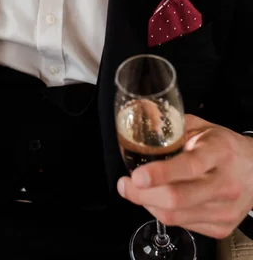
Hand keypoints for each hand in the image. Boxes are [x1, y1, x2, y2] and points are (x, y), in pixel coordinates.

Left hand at [117, 115, 252, 238]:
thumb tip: (143, 124)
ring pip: (176, 216)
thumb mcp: (203, 128)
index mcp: (219, 152)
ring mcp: (225, 209)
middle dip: (143, 194)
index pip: (189, 166)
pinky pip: (182, 225)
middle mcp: (224, 183)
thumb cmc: (225, 146)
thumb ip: (174, 127)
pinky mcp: (222, 227)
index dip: (160, 173)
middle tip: (125, 184)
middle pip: (178, 198)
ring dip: (148, 203)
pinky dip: (162, 212)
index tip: (137, 175)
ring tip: (136, 190)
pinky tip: (158, 199)